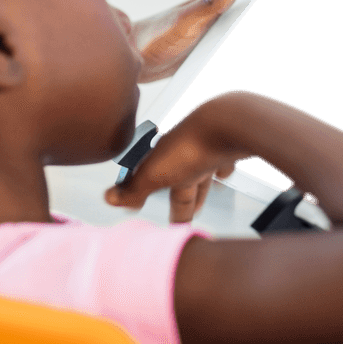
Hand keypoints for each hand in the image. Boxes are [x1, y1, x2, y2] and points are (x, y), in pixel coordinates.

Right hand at [104, 92, 252, 221]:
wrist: (231, 123)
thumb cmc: (192, 145)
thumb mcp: (154, 173)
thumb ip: (133, 188)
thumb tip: (108, 197)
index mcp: (165, 152)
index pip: (152, 175)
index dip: (147, 190)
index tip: (141, 203)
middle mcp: (187, 147)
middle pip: (181, 178)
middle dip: (181, 199)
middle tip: (181, 220)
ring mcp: (211, 147)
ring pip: (203, 171)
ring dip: (200, 187)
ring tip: (201, 204)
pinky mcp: (234, 148)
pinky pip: (227, 162)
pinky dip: (224, 171)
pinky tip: (226, 176)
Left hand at [131, 0, 255, 82]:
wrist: (132, 59)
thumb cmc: (154, 38)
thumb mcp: (185, 22)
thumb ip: (209, 5)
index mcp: (214, 3)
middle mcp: (215, 12)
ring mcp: (211, 29)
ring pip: (244, 19)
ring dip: (262, 16)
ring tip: (284, 20)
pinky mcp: (207, 47)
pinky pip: (234, 39)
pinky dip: (248, 38)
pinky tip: (255, 50)